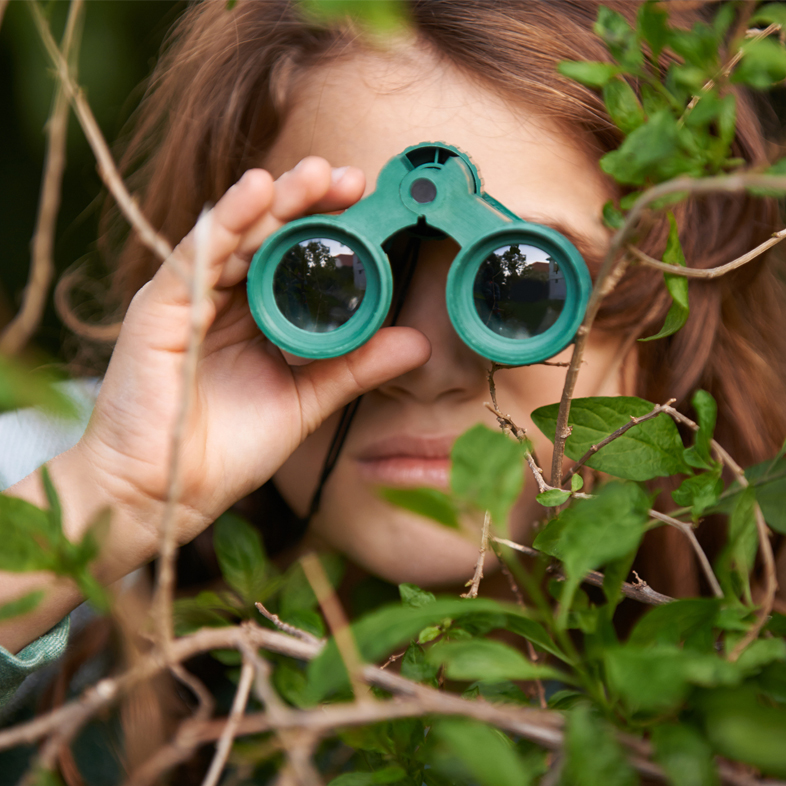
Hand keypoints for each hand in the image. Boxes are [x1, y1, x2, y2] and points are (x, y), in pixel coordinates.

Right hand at [76, 158, 430, 557]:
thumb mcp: (305, 401)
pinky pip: (193, 256)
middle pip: (265, 236)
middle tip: (350, 179)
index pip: (291, 258)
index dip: (329, 229)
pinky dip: (225, 222)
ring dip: (273, 201)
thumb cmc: (226, 450)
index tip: (370, 206)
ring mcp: (189, 298)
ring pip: (232, 234)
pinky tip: (256, 192)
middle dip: (307, 203)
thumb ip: (354, 367)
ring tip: (316, 174)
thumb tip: (418, 343)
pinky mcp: (160, 308)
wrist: (167, 493)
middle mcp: (221, 298)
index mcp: (254, 317)